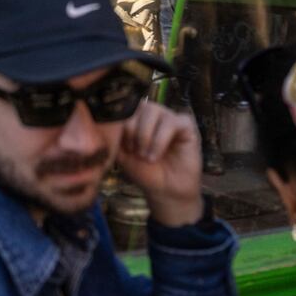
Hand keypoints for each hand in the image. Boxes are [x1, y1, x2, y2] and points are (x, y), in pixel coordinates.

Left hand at [117, 102, 203, 225]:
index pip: (126, 105)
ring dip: (145, 136)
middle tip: (135, 153)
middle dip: (132, 131)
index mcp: (138, 116)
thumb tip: (109, 119)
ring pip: (153, 110)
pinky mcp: (186, 125)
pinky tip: (156, 155)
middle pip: (138, 105)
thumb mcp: (122, 153)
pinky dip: (159, 140)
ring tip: (146, 156)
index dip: (121, 126)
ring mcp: (170, 117)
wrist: (164, 191)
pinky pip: (171, 122)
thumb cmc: (145, 171)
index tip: (124, 148)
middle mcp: (154, 113)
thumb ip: (115, 134)